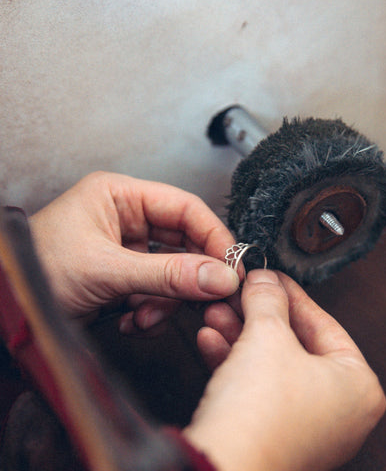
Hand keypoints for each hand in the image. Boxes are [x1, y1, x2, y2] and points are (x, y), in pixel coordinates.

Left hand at [29, 172, 238, 329]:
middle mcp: (126, 219)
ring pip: (173, 271)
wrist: (3, 308)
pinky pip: (158, 291)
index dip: (213, 235)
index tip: (232, 265)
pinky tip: (134, 321)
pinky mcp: (125, 277)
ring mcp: (127, 250)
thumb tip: (219, 277)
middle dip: (190, 274)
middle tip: (207, 296)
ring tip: (147, 315)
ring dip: (167, 299)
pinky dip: (153, 310)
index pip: (184, 208)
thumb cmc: (33, 270)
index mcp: (119, 196)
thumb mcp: (106, 270)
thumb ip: (167, 274)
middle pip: (183, 241)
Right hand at [184, 270, 385, 470]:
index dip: (291, 294)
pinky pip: (257, 387)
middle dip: (258, 315)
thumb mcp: (268, 336)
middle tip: (242, 293)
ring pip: (270, 363)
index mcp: (357, 386)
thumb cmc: (263, 413)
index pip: (324, 323)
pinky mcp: (274, 435)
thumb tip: (265, 280)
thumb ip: (269, 300)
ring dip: (239, 335)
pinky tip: (210, 339)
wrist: (222, 467)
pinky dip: (233, 361)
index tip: (272, 276)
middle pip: (294, 343)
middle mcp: (338, 410)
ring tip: (218, 312)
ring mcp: (306, 426)